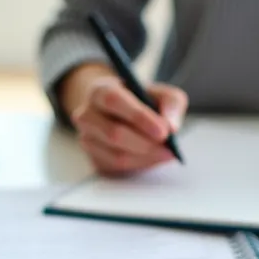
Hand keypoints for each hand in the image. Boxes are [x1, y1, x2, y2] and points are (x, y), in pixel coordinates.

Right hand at [59, 63, 187, 175]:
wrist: (120, 113)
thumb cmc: (141, 101)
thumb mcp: (161, 93)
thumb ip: (171, 104)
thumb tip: (172, 127)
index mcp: (100, 90)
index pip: (114, 101)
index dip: (139, 117)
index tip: (163, 132)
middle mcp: (87, 115)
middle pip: (114, 133)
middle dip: (145, 143)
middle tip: (169, 148)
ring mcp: (87, 139)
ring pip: (116, 155)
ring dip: (146, 157)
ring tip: (166, 153)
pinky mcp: (94, 159)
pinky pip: (118, 167)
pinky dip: (140, 164)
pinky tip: (154, 158)